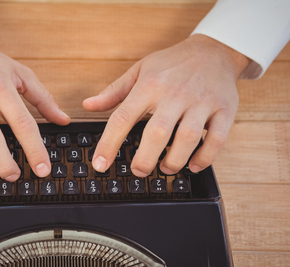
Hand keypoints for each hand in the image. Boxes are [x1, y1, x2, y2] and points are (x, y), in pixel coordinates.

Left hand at [83, 34, 249, 175]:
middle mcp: (175, 94)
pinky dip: (205, 157)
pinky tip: (194, 165)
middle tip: (138, 171)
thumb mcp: (139, 71)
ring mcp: (202, 102)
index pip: (123, 117)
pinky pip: (217, 138)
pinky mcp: (224, 109)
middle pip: (157, 132)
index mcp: (149, 85)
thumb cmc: (172, 64)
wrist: (214, 50)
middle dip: (145, 159)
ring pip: (188, 138)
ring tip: (165, 168)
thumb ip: (113, 92)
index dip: (109, 144)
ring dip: (175, 160)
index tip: (100, 164)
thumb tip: (88, 105)